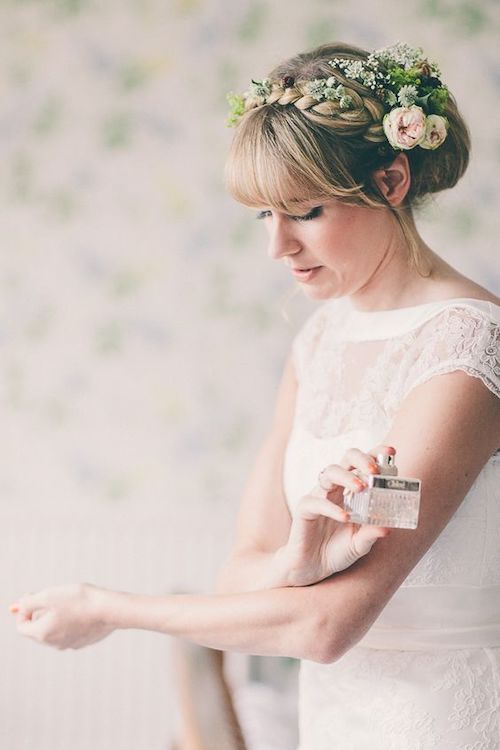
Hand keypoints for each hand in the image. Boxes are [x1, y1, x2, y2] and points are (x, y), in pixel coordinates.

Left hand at [9, 582, 114, 649]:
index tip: (33, 597)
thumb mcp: (49, 595)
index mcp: (42, 633)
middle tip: (52, 596)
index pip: (22, 626)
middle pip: (38, 629)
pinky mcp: (83, 642)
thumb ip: (29, 602)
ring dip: (55, 617)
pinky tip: (81, 609)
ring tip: (69, 601)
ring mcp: (69, 644)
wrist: (109, 610)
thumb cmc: (79, 600)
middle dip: (40, 613)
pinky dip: (70, 621)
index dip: (23, 611)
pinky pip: (69, 632)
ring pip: (54, 631)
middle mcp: (53, 643)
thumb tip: (17, 606)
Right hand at [278, 445, 394, 586]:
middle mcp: (335, 489)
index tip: (392, 451)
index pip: (363, 464)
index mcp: (350, 492)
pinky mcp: (305, 509)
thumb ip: (371, 535)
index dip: (376, 454)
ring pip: (329, 473)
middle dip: (361, 459)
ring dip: (347, 476)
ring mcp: (319, 496)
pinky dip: (331, 508)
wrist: (312, 569)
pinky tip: (344, 517)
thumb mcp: (360, 545)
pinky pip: (316, 501)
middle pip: (346, 459)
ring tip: (361, 487)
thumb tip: (388, 528)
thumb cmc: (336, 552)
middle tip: (374, 470)